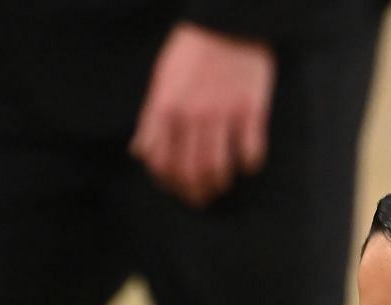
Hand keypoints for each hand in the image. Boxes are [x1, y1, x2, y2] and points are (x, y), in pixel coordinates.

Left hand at [129, 22, 275, 208]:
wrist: (227, 20)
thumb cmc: (191, 50)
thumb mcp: (161, 80)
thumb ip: (150, 119)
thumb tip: (139, 152)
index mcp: (166, 108)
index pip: (160, 163)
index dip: (167, 183)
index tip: (177, 188)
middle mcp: (192, 115)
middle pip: (189, 172)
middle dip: (194, 192)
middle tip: (202, 197)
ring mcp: (223, 113)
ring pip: (217, 168)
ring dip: (219, 184)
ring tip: (222, 184)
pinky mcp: (251, 110)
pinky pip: (250, 152)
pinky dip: (248, 165)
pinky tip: (247, 163)